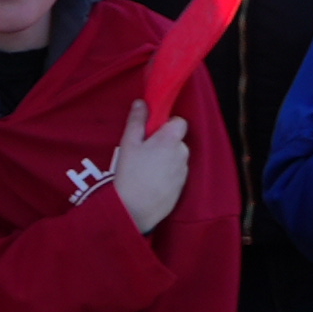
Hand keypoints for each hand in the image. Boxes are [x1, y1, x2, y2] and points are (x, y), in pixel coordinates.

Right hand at [112, 113, 192, 231]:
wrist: (135, 209)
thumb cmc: (130, 173)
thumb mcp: (128, 143)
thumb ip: (137, 121)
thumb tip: (142, 102)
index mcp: (171, 139)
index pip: (180, 122)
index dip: (166, 124)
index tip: (151, 132)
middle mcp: (183, 153)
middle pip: (177, 140)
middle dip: (164, 143)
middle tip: (143, 152)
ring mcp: (184, 171)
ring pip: (176, 157)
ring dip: (166, 159)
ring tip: (145, 170)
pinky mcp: (182, 187)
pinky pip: (176, 173)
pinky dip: (166, 174)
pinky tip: (151, 182)